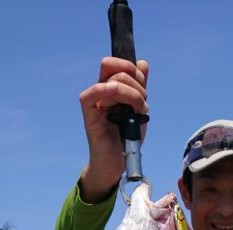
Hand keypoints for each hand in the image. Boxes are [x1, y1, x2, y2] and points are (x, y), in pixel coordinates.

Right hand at [79, 57, 148, 202]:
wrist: (118, 163)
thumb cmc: (127, 139)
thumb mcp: (138, 110)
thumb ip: (140, 88)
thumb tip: (142, 63)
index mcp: (111, 89)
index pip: (117, 64)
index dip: (132, 69)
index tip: (144, 85)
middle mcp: (101, 92)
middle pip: (117, 70)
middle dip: (137, 85)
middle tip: (143, 104)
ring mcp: (94, 102)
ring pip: (113, 82)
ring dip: (133, 94)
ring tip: (140, 111)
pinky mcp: (89, 114)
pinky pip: (92, 93)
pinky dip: (106, 91)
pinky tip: (118, 100)